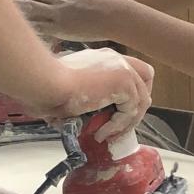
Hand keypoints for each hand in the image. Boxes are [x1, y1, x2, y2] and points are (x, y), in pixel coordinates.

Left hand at [5, 0, 125, 43]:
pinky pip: (40, 26)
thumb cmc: (105, 8)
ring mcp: (58, 13)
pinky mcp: (60, 27)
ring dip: (13, 3)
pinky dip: (26, 25)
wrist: (114, 13)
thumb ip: (76, 0)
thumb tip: (73, 0)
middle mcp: (58, 0)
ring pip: (31, 6)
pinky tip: (12, 25)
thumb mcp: (88, 0)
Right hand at [35, 46, 154, 137]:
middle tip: (118, 126)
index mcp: (104, 58)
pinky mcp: (124, 82)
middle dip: (136, 106)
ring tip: (105, 134)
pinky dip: (117, 126)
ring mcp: (123, 69)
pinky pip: (131, 111)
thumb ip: (89, 99)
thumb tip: (89, 120)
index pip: (133, 70)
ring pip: (140, 101)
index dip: (131, 93)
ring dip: (124, 123)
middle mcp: (117, 59)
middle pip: (145, 81)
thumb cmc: (49, 87)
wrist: (47, 83)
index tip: (117, 112)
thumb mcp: (73, 90)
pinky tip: (100, 132)